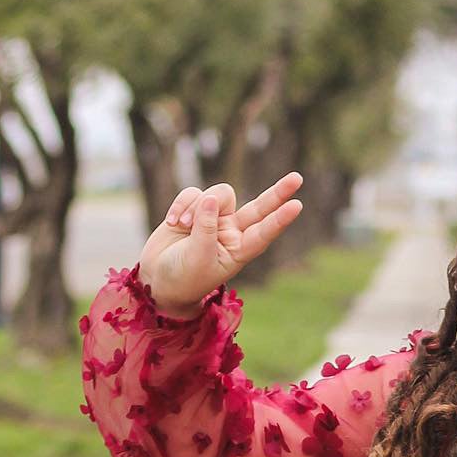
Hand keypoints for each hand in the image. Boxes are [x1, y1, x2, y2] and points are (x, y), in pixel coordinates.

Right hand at [136, 171, 304, 316]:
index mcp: (239, 251)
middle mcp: (231, 232)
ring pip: (217, 194)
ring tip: (184, 228)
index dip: (279, 219)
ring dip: (197, 207)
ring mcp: (214, 218)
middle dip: (277, 193)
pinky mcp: (195, 208)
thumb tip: (211, 198)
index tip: (298, 206)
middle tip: (297, 179)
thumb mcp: (197, 258)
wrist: (158, 278)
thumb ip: (205, 229)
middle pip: (259, 207)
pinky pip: (193, 194)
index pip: (263, 232)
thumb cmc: (183, 278)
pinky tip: (173, 223)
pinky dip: (181, 205)